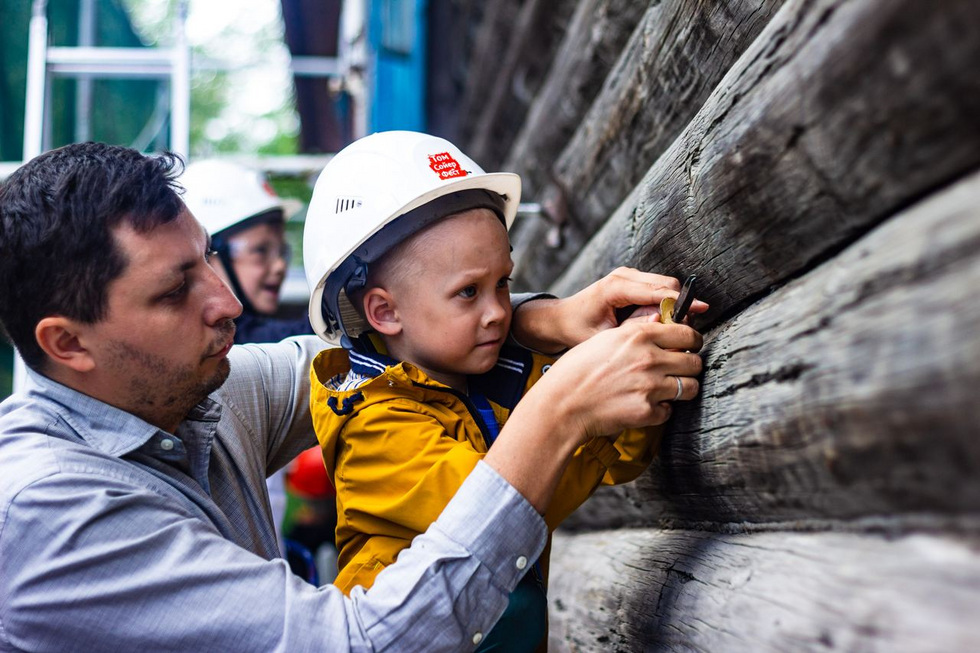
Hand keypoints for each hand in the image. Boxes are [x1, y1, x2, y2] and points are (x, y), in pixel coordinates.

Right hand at [486, 318, 701, 512]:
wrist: (562, 404)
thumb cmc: (577, 371)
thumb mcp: (604, 339)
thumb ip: (635, 330)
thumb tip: (659, 322)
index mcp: (639, 336)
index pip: (687, 334)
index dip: (692, 341)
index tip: (689, 347)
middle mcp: (649, 359)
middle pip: (695, 362)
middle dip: (690, 367)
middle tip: (679, 371)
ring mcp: (650, 386)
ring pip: (690, 388)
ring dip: (682, 389)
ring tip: (666, 390)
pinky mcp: (646, 412)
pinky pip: (669, 411)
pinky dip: (660, 411)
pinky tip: (644, 406)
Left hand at [511, 267, 708, 353]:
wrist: (562, 318)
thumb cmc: (577, 330)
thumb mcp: (602, 337)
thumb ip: (630, 330)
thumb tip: (660, 321)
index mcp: (615, 287)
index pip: (657, 290)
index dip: (681, 301)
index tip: (701, 310)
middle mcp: (624, 276)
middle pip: (667, 283)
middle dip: (680, 304)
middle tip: (686, 329)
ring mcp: (628, 275)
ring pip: (666, 284)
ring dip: (674, 304)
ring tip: (674, 328)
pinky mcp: (632, 281)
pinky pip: (658, 289)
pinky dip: (665, 302)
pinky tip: (663, 322)